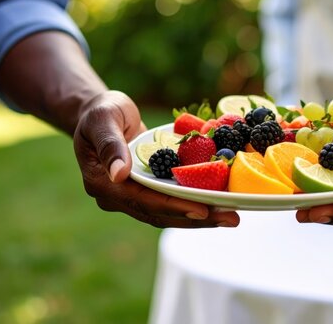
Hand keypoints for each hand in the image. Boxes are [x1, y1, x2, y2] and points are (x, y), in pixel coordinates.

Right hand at [73, 90, 239, 227]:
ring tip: (231, 217)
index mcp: (102, 183)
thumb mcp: (103, 119)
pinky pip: (171, 202)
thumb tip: (119, 173)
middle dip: (196, 218)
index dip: (173, 207)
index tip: (201, 210)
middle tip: (230, 219)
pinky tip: (220, 204)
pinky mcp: (146, 191)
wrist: (101, 114)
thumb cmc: (102, 111)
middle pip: (159, 214)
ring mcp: (131, 196)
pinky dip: (195, 203)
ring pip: (168, 213)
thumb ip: (110, 144)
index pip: (142, 201)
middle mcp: (116, 197)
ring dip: (200, 217)